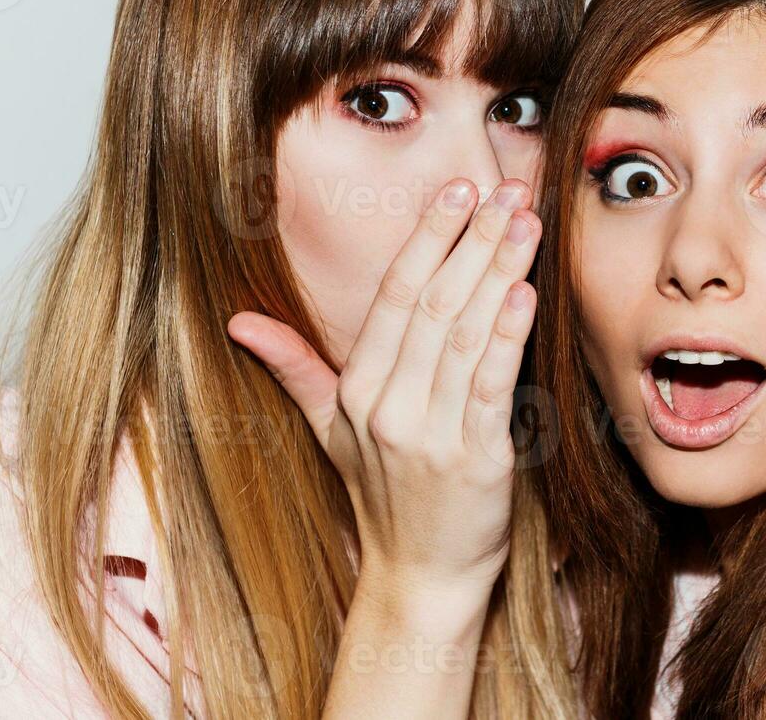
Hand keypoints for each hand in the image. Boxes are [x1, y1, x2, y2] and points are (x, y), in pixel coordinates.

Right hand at [228, 178, 540, 601]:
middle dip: (473, 239)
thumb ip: (295, 368)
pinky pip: (490, 387)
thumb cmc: (383, 496)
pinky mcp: (477, 461)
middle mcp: (389, 406)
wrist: (421, 578)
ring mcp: (431, 434)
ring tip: (527, 221)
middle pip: (434, 303)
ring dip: (500, 270)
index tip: (458, 190)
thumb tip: (238, 321)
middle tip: (508, 187)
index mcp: (358, 390)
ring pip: (466, 334)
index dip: (427, 238)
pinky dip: (509, 337)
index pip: (395, 296)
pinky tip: (526, 293)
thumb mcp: (330, 430)